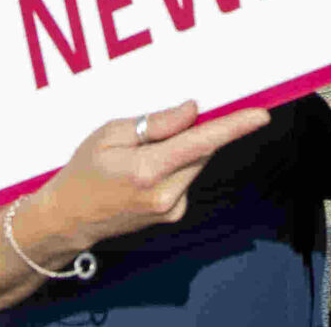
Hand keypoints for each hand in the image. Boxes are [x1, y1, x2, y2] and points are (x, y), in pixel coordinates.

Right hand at [10, 102, 268, 258]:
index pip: (200, 143)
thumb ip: (156, 124)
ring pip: (194, 163)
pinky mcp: (173, 214)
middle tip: (160, 126)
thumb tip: (193, 112)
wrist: (69, 219)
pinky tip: (144, 171)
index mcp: (147, 171)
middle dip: (192, 130)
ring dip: (181, 148)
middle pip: (200, 149)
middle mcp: (165, 195)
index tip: (260, 115)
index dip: (233, 127)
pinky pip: (185, 177)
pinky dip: (174, 165)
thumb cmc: (84, 170)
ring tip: (141, 152)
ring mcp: (171, 209)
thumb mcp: (109, 134)